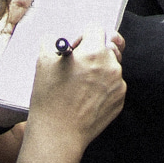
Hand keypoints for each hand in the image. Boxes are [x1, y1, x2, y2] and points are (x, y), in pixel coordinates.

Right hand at [28, 26, 125, 149]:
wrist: (58, 134)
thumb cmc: (50, 98)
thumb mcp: (43, 62)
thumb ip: (52, 42)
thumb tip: (54, 38)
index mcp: (94, 51)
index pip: (96, 29)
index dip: (83, 36)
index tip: (76, 47)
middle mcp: (111, 65)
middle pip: (108, 46)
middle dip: (95, 51)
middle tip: (80, 64)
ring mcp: (119, 84)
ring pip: (112, 66)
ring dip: (100, 69)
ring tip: (80, 84)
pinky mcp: (120, 100)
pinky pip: (114, 85)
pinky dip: (103, 87)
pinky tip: (86, 97)